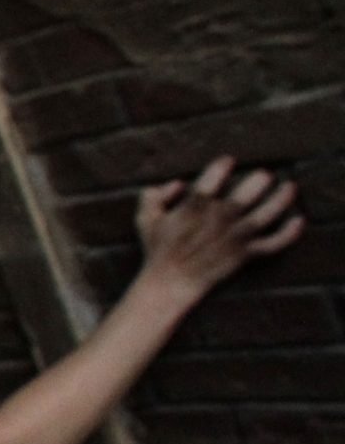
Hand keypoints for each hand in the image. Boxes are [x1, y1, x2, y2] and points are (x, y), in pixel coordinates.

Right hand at [135, 158, 302, 298]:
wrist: (170, 283)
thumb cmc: (158, 249)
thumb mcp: (145, 218)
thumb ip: (154, 195)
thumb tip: (178, 183)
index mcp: (193, 210)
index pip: (209, 182)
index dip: (221, 168)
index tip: (228, 161)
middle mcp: (216, 222)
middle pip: (242, 198)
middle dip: (257, 183)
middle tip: (264, 175)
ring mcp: (233, 239)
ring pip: (263, 217)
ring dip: (279, 201)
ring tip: (290, 187)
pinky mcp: (244, 255)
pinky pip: (272, 245)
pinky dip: (289, 234)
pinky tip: (299, 220)